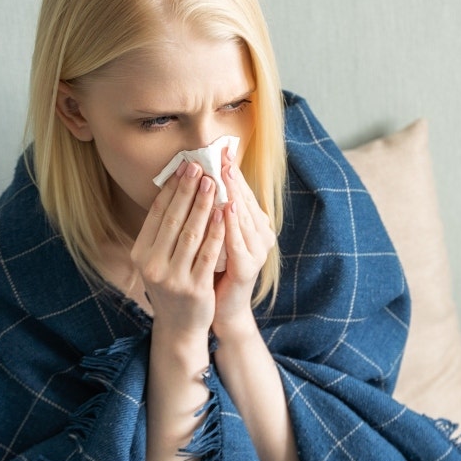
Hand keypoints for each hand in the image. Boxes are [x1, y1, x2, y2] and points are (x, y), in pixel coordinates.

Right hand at [130, 161, 225, 340]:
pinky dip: (216, 231)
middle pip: (173, 220)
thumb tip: (175, 189)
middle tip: (199, 166)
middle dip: (187, 190)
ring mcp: (173, 278)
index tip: (183, 167)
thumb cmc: (172, 286)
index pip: (157, 215)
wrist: (179, 327)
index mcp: (140, 255)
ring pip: (191, 234)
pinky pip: (208, 253)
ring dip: (203, 205)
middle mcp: (152, 266)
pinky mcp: (194, 288)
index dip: (171, 189)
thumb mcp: (158, 260)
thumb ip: (163, 233)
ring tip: (212, 182)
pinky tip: (223, 212)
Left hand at [212, 149, 276, 338]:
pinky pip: (238, 241)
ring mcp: (257, 251)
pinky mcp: (248, 266)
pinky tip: (226, 208)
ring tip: (223, 174)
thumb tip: (200, 180)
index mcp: (254, 225)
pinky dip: (232, 224)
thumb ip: (213, 212)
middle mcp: (261, 235)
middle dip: (232, 177)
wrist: (222, 309)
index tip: (221, 150)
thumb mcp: (214, 236)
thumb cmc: (215, 270)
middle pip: (245, 200)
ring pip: (244, 217)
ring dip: (234, 194)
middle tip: (222, 155)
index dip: (232, 172)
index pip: (243, 192)